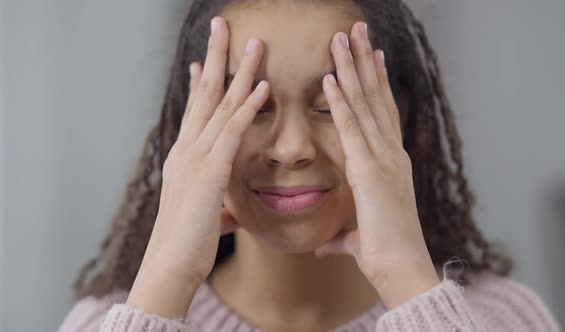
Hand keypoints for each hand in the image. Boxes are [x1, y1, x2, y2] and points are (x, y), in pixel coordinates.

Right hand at [127, 17, 268, 317]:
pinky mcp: (211, 172)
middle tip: (223, 27)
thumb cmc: (186, 241)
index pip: (195, 111)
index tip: (207, 60)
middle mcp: (187, 149)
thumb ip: (216, 203)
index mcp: (186, 156)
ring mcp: (197, 157)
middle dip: (217, 57)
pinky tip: (261, 87)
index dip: (203, 82)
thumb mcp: (203, 213)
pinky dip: (247, 108)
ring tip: (254, 43)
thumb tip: (227, 210)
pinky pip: (232, 132)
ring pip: (220, 105)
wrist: (171, 264)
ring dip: (240, 71)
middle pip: (204, 94)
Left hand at [315, 22, 439, 308]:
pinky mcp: (369, 171)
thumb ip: (344, 232)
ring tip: (344, 36)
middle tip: (358, 30)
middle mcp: (391, 153)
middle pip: (377, 98)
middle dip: (366, 61)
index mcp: (391, 162)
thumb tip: (327, 241)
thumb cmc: (384, 252)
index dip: (377, 81)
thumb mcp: (359, 235)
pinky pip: (351, 128)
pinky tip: (330, 77)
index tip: (372, 55)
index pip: (383, 112)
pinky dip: (340, 101)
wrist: (400, 268)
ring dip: (354, 68)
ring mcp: (383, 159)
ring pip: (366, 104)